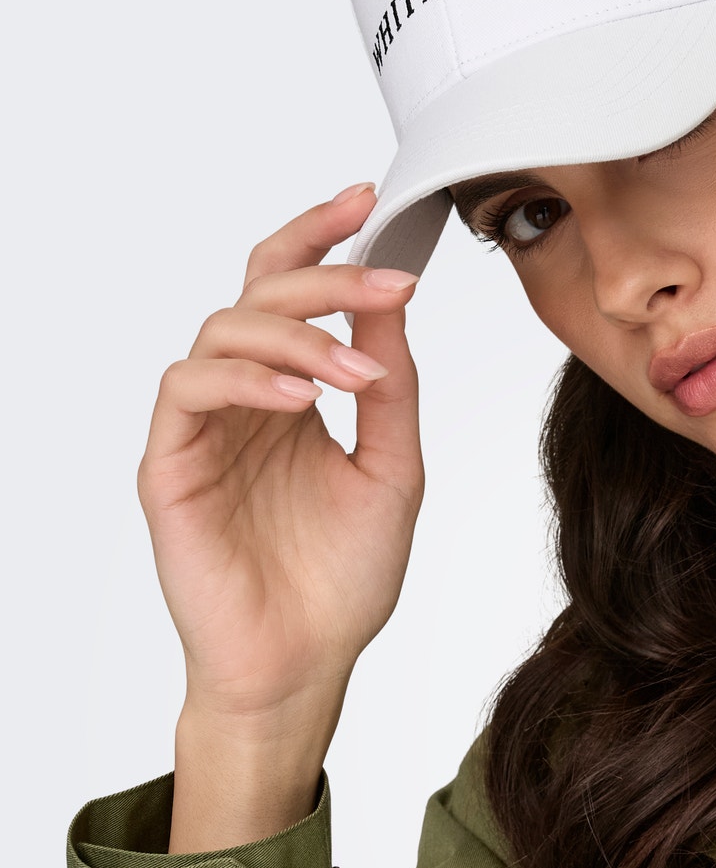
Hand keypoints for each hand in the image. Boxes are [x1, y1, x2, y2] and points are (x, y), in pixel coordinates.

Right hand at [137, 184, 424, 729]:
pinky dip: (248, 380)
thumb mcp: (393, 472)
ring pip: (223, 329)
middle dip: (324, 276)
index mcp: (292, 398)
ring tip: (359, 372)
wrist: (304, 665)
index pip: (293, 294)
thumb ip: (392, 387)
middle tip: (385, 285)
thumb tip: (393, 302)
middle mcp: (244, 403)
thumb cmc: (341, 583)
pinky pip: (191, 389)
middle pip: (257, 293)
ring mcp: (203, 430)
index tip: (367, 202)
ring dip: (298, 335)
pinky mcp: (170, 465)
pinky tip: (302, 399)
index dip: (321, 239)